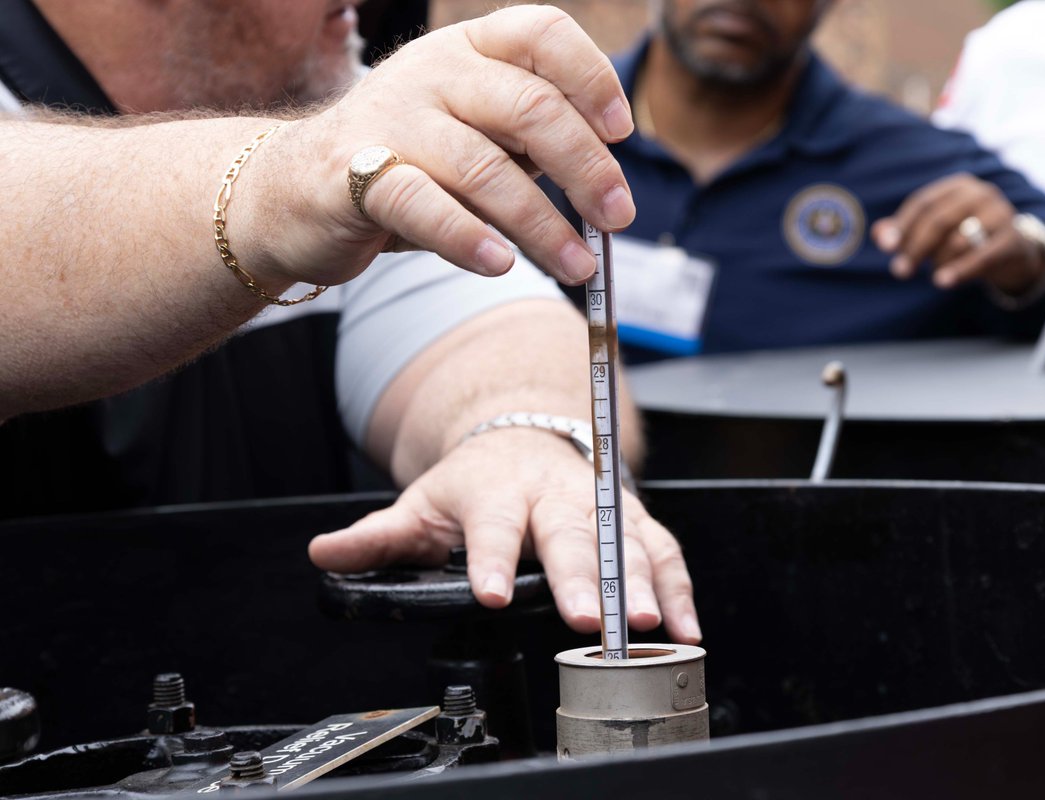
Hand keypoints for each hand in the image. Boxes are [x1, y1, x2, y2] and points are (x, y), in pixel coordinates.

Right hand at [254, 5, 635, 290]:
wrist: (290, 190)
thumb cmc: (405, 164)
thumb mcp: (472, 133)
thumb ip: (528, 143)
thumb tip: (606, 188)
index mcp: (468, 50)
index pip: (542, 33)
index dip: (592, 77)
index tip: (622, 132)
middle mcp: (432, 73)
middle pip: (529, 107)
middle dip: (586, 167)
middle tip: (617, 216)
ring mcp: (391, 121)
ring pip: (484, 167)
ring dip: (542, 224)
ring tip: (578, 265)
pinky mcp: (354, 176)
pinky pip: (423, 206)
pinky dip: (468, 238)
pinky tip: (501, 265)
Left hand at [307, 429, 702, 643]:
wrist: (527, 436)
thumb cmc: (475, 482)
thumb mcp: (422, 503)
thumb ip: (379, 537)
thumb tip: (324, 555)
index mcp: (496, 489)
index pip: (492, 524)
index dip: (492, 558)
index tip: (490, 594)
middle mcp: (553, 492)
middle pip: (570, 533)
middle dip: (582, 576)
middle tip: (587, 618)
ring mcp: (599, 504)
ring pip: (626, 541)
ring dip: (642, 584)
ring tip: (650, 627)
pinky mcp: (633, 519)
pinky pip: (663, 550)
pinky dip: (678, 589)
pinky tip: (686, 630)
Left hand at [872, 173, 1044, 294]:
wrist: (1015, 252)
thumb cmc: (967, 237)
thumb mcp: (935, 232)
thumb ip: (905, 231)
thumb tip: (878, 234)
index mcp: (958, 187)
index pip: (922, 203)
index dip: (902, 226)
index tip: (886, 247)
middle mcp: (980, 194)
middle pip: (938, 220)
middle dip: (915, 247)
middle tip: (900, 271)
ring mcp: (1000, 214)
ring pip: (957, 240)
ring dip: (939, 262)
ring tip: (935, 276)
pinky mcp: (1013, 239)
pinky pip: (982, 256)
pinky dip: (960, 270)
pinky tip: (943, 282)